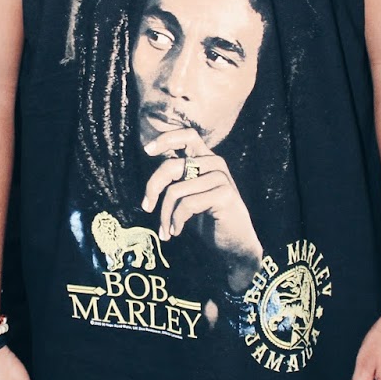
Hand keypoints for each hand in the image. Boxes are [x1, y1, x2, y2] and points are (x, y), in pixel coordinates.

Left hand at [142, 128, 261, 290]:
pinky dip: (176, 221)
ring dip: (165, 214)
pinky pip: (187, 205)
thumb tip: (149, 159)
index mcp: (206, 159)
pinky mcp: (225, 195)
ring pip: (175, 190)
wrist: (234, 245)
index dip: (166, 139)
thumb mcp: (188, 193)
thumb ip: (176, 177)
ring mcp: (221, 178)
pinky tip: (177, 232)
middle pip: (171, 166)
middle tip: (146, 207)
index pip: (187, 135)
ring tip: (165, 230)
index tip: (147, 150)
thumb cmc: (207, 219)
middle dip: (153, 187)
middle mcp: (215, 163)